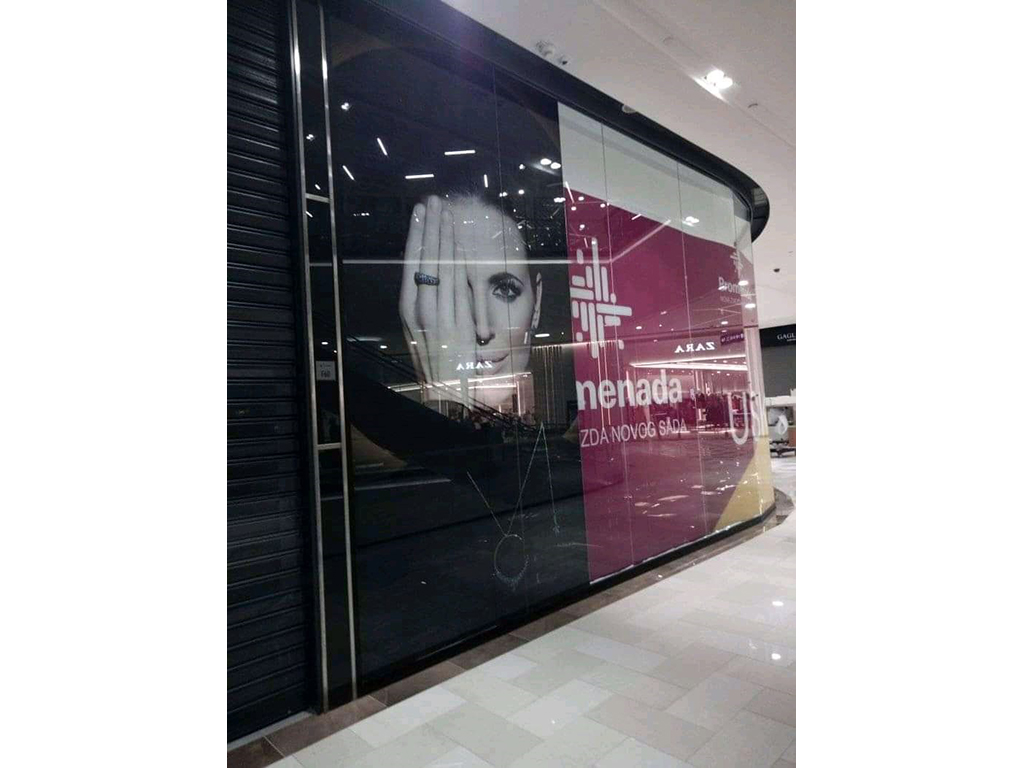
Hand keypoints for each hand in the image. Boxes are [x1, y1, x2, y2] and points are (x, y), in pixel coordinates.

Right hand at [399, 195, 475, 404]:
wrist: (444, 391)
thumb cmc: (435, 359)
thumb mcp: (422, 327)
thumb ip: (427, 300)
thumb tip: (434, 269)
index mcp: (408, 309)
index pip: (411, 263)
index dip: (416, 236)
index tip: (419, 213)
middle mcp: (421, 309)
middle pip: (425, 260)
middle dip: (430, 228)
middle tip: (434, 202)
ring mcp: (439, 315)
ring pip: (441, 268)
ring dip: (445, 237)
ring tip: (446, 213)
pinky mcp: (458, 323)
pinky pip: (457, 287)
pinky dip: (458, 263)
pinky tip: (458, 244)